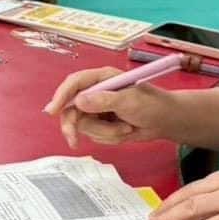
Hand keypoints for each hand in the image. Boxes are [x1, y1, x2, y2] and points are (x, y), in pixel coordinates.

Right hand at [42, 67, 175, 147]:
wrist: (166, 121)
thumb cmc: (152, 104)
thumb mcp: (128, 101)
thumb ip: (104, 101)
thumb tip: (79, 101)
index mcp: (101, 78)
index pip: (74, 84)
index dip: (61, 96)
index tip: (52, 111)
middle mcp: (96, 93)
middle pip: (71, 109)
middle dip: (75, 125)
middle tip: (74, 140)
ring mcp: (98, 110)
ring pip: (84, 125)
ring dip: (104, 132)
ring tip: (125, 128)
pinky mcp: (102, 124)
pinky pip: (94, 135)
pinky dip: (109, 137)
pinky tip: (125, 131)